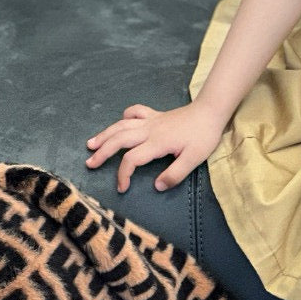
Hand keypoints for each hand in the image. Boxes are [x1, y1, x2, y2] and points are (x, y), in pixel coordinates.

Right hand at [85, 101, 226, 192]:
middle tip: (90, 164)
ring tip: (90, 144)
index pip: (132, 159)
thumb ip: (175, 174)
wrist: (210, 111)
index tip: (122, 188)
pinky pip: (135, 112)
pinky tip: (120, 123)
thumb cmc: (203, 136)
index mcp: (157, 143)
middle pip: (119, 140)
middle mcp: (149, 130)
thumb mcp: (194, 159)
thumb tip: (156, 186)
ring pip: (121, 125)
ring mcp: (151, 120)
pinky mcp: (155, 114)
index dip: (123, 174)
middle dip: (102, 152)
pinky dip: (125, 117)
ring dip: (105, 134)